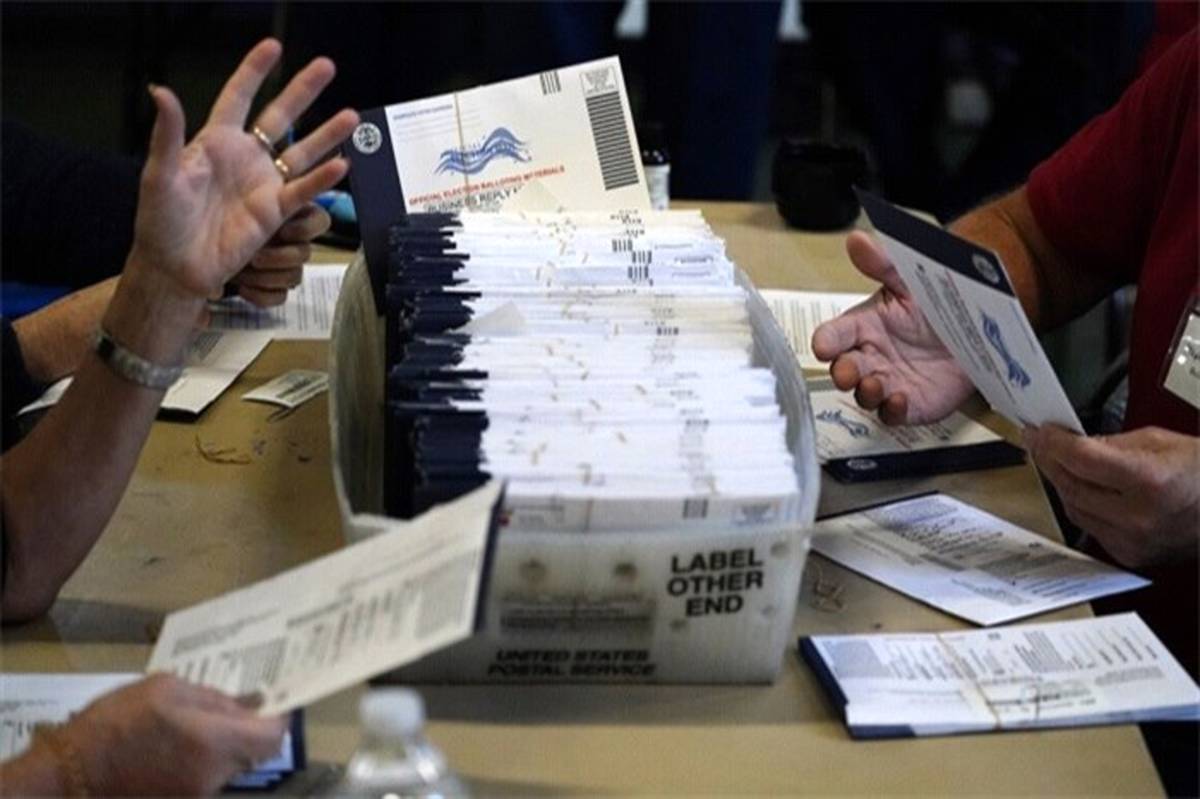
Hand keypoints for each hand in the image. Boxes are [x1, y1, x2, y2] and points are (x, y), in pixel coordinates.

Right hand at [55, 674, 285, 795]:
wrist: (66, 779)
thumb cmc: (114, 724)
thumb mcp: (164, 689)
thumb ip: (213, 698)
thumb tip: (248, 702)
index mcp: (214, 741)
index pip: (272, 738)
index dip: (277, 720)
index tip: (272, 706)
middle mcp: (213, 775)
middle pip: (251, 754)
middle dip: (243, 733)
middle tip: (223, 714)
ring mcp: (198, 795)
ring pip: (226, 768)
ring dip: (216, 750)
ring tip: (183, 733)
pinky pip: (203, 781)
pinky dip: (196, 765)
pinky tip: (169, 753)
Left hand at [128, 38, 356, 311]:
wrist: (176, 266)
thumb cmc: (160, 220)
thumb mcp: (159, 174)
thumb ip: (167, 133)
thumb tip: (161, 90)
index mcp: (215, 142)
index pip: (238, 97)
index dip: (254, 71)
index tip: (273, 46)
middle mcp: (244, 158)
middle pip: (280, 116)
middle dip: (303, 90)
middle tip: (327, 66)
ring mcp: (262, 184)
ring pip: (301, 151)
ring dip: (326, 134)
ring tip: (351, 116)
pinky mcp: (274, 212)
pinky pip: (302, 191)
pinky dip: (322, 179)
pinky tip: (341, 164)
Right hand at [811, 230, 975, 423]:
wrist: (975, 328)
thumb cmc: (933, 305)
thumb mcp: (909, 280)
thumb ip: (882, 264)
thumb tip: (857, 239)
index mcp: (862, 327)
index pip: (834, 336)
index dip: (825, 342)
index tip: (823, 346)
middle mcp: (869, 357)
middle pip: (843, 369)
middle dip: (842, 372)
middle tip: (848, 371)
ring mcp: (888, 382)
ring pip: (864, 394)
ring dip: (866, 391)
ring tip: (876, 384)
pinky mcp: (909, 405)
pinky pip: (892, 415)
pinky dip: (892, 411)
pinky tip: (899, 400)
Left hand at [1024, 424, 1199, 568]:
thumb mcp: (1158, 441)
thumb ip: (1110, 442)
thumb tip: (1071, 441)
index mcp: (1149, 481)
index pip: (1081, 459)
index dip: (1053, 443)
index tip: (1040, 432)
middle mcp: (1139, 516)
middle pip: (1071, 485)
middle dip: (1050, 460)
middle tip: (1040, 443)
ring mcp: (1133, 540)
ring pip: (1073, 508)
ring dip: (1060, 483)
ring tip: (1055, 462)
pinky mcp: (1130, 555)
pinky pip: (1088, 526)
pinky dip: (1079, 505)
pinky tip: (1078, 488)